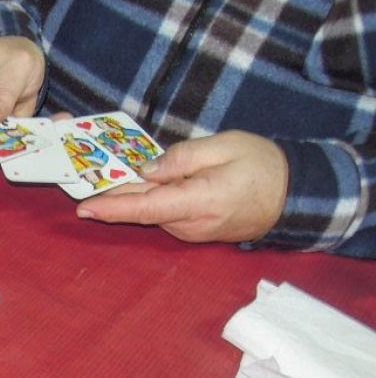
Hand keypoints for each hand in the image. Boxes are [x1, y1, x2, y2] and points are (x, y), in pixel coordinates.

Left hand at [74, 131, 287, 243]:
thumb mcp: (226, 146)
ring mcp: (190, 231)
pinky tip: (143, 181)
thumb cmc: (263, 165)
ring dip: (132, 193)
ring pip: (151, 210)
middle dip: (111, 196)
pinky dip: (150, 198)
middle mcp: (190, 224)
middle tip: (83, 179)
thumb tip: (148, 170)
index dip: (112, 208)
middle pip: (141, 209)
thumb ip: (183, 157)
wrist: (293, 197)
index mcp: (198, 202)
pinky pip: (163, 213)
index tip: (84, 208)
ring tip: (111, 171)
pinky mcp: (192, 230)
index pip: (146, 207)